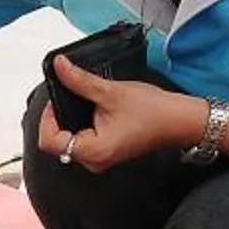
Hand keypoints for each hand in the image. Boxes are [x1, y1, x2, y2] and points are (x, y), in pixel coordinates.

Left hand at [34, 58, 201, 176]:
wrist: (180, 120)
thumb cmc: (154, 111)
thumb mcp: (111, 92)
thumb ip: (80, 81)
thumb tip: (59, 67)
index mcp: (93, 152)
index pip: (49, 141)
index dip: (47, 117)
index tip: (58, 96)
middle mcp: (94, 161)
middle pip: (56, 141)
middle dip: (57, 116)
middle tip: (69, 93)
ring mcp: (99, 159)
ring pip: (67, 140)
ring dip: (68, 119)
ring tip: (81, 98)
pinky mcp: (105, 152)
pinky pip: (81, 139)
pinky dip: (79, 123)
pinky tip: (90, 108)